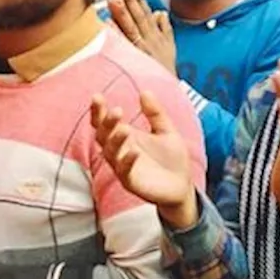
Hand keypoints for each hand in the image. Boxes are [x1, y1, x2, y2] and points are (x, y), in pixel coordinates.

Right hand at [92, 92, 197, 230]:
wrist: (183, 186)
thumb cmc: (172, 159)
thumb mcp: (166, 131)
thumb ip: (156, 113)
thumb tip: (145, 92)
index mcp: (126, 138)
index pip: (105, 123)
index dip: (98, 111)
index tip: (97, 97)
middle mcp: (120, 152)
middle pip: (103, 136)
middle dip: (106, 123)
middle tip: (116, 111)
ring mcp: (123, 168)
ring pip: (111, 154)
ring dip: (115, 140)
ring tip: (125, 128)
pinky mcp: (131, 183)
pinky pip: (124, 172)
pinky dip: (128, 161)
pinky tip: (135, 152)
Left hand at [109, 0, 176, 74]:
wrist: (167, 89)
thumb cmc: (167, 70)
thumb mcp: (171, 47)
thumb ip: (165, 28)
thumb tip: (160, 12)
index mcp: (157, 35)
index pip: (147, 13)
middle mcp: (149, 40)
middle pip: (139, 17)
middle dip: (130, 1)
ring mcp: (142, 50)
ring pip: (131, 28)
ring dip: (123, 13)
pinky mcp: (135, 61)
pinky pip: (124, 45)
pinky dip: (116, 33)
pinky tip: (108, 23)